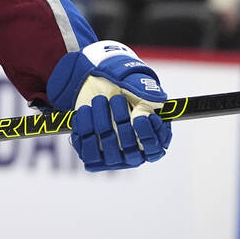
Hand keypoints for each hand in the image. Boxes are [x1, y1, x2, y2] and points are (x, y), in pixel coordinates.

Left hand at [47, 41, 170, 170]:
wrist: (95, 83)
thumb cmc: (123, 86)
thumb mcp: (139, 85)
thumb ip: (149, 95)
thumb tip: (148, 110)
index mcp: (152, 138)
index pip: (154, 149)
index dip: (147, 135)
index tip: (140, 118)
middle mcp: (134, 152)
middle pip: (130, 150)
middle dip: (121, 120)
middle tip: (117, 98)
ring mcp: (112, 155)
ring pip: (108, 149)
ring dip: (102, 120)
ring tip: (99, 99)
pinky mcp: (91, 154)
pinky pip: (87, 150)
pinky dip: (85, 126)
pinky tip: (86, 109)